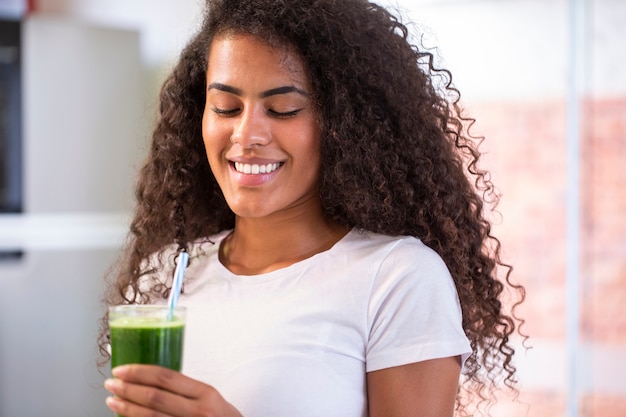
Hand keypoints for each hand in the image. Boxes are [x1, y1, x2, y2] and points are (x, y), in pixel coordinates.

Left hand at [104, 364, 242, 416]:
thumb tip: (152, 380)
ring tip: (111, 401)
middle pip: (154, 397)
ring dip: (126, 408)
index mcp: (206, 393)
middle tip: (111, 383)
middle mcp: (198, 411)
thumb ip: (188, 391)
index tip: (122, 369)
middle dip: (127, 389)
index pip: (166, 377)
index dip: (139, 372)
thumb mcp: (211, 400)